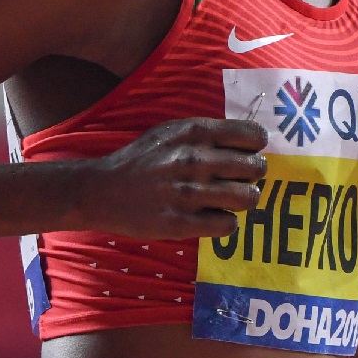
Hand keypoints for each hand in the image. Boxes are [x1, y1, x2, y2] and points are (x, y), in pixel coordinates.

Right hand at [85, 118, 267, 238]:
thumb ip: (207, 133)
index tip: (248, 153)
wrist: (101, 190)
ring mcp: (187, 193)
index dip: (256, 147)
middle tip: (240, 180)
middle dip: (253, 175)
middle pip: (256, 168)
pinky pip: (227, 225)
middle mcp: (194, 160)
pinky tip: (215, 217)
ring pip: (247, 198)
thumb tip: (250, 142)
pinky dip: (227, 222)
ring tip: (231, 200)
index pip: (252, 136)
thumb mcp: (172, 132)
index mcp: (194, 132)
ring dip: (244, 199)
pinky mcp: (180, 223)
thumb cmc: (143, 159)